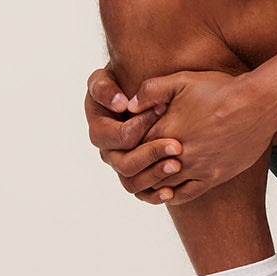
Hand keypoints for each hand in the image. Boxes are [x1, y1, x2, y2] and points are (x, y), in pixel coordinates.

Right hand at [84, 67, 168, 195]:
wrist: (140, 97)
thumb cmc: (123, 82)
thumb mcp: (107, 80)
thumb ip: (105, 88)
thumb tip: (120, 104)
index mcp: (99, 128)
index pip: (118, 136)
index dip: (139, 126)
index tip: (163, 110)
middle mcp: (107, 150)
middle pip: (124, 163)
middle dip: (151, 154)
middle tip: (177, 145)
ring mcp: (121, 165)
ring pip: (132, 183)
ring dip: (155, 175)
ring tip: (177, 165)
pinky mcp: (136, 175)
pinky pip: (142, 194)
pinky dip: (155, 195)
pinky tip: (172, 191)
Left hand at [106, 68, 276, 205]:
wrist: (258, 106)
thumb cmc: (221, 90)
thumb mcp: (183, 80)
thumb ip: (151, 91)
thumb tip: (129, 105)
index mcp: (164, 130)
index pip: (130, 146)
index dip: (127, 144)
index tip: (129, 139)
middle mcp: (176, 154)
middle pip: (142, 170)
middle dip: (137, 165)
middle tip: (136, 159)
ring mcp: (196, 169)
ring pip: (161, 186)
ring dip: (153, 181)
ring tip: (151, 173)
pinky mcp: (213, 177)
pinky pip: (185, 195)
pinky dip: (173, 195)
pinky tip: (169, 191)